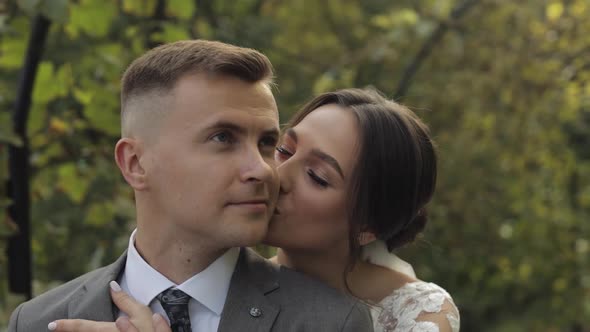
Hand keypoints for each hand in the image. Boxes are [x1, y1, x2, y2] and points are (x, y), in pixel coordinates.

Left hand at [49, 281, 170, 331]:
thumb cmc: (152, 329)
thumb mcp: (142, 312)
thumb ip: (125, 300)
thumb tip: (111, 285)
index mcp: (111, 329)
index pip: (85, 327)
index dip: (67, 326)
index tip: (51, 324)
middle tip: (52, 327)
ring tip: (68, 330)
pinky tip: (91, 331)